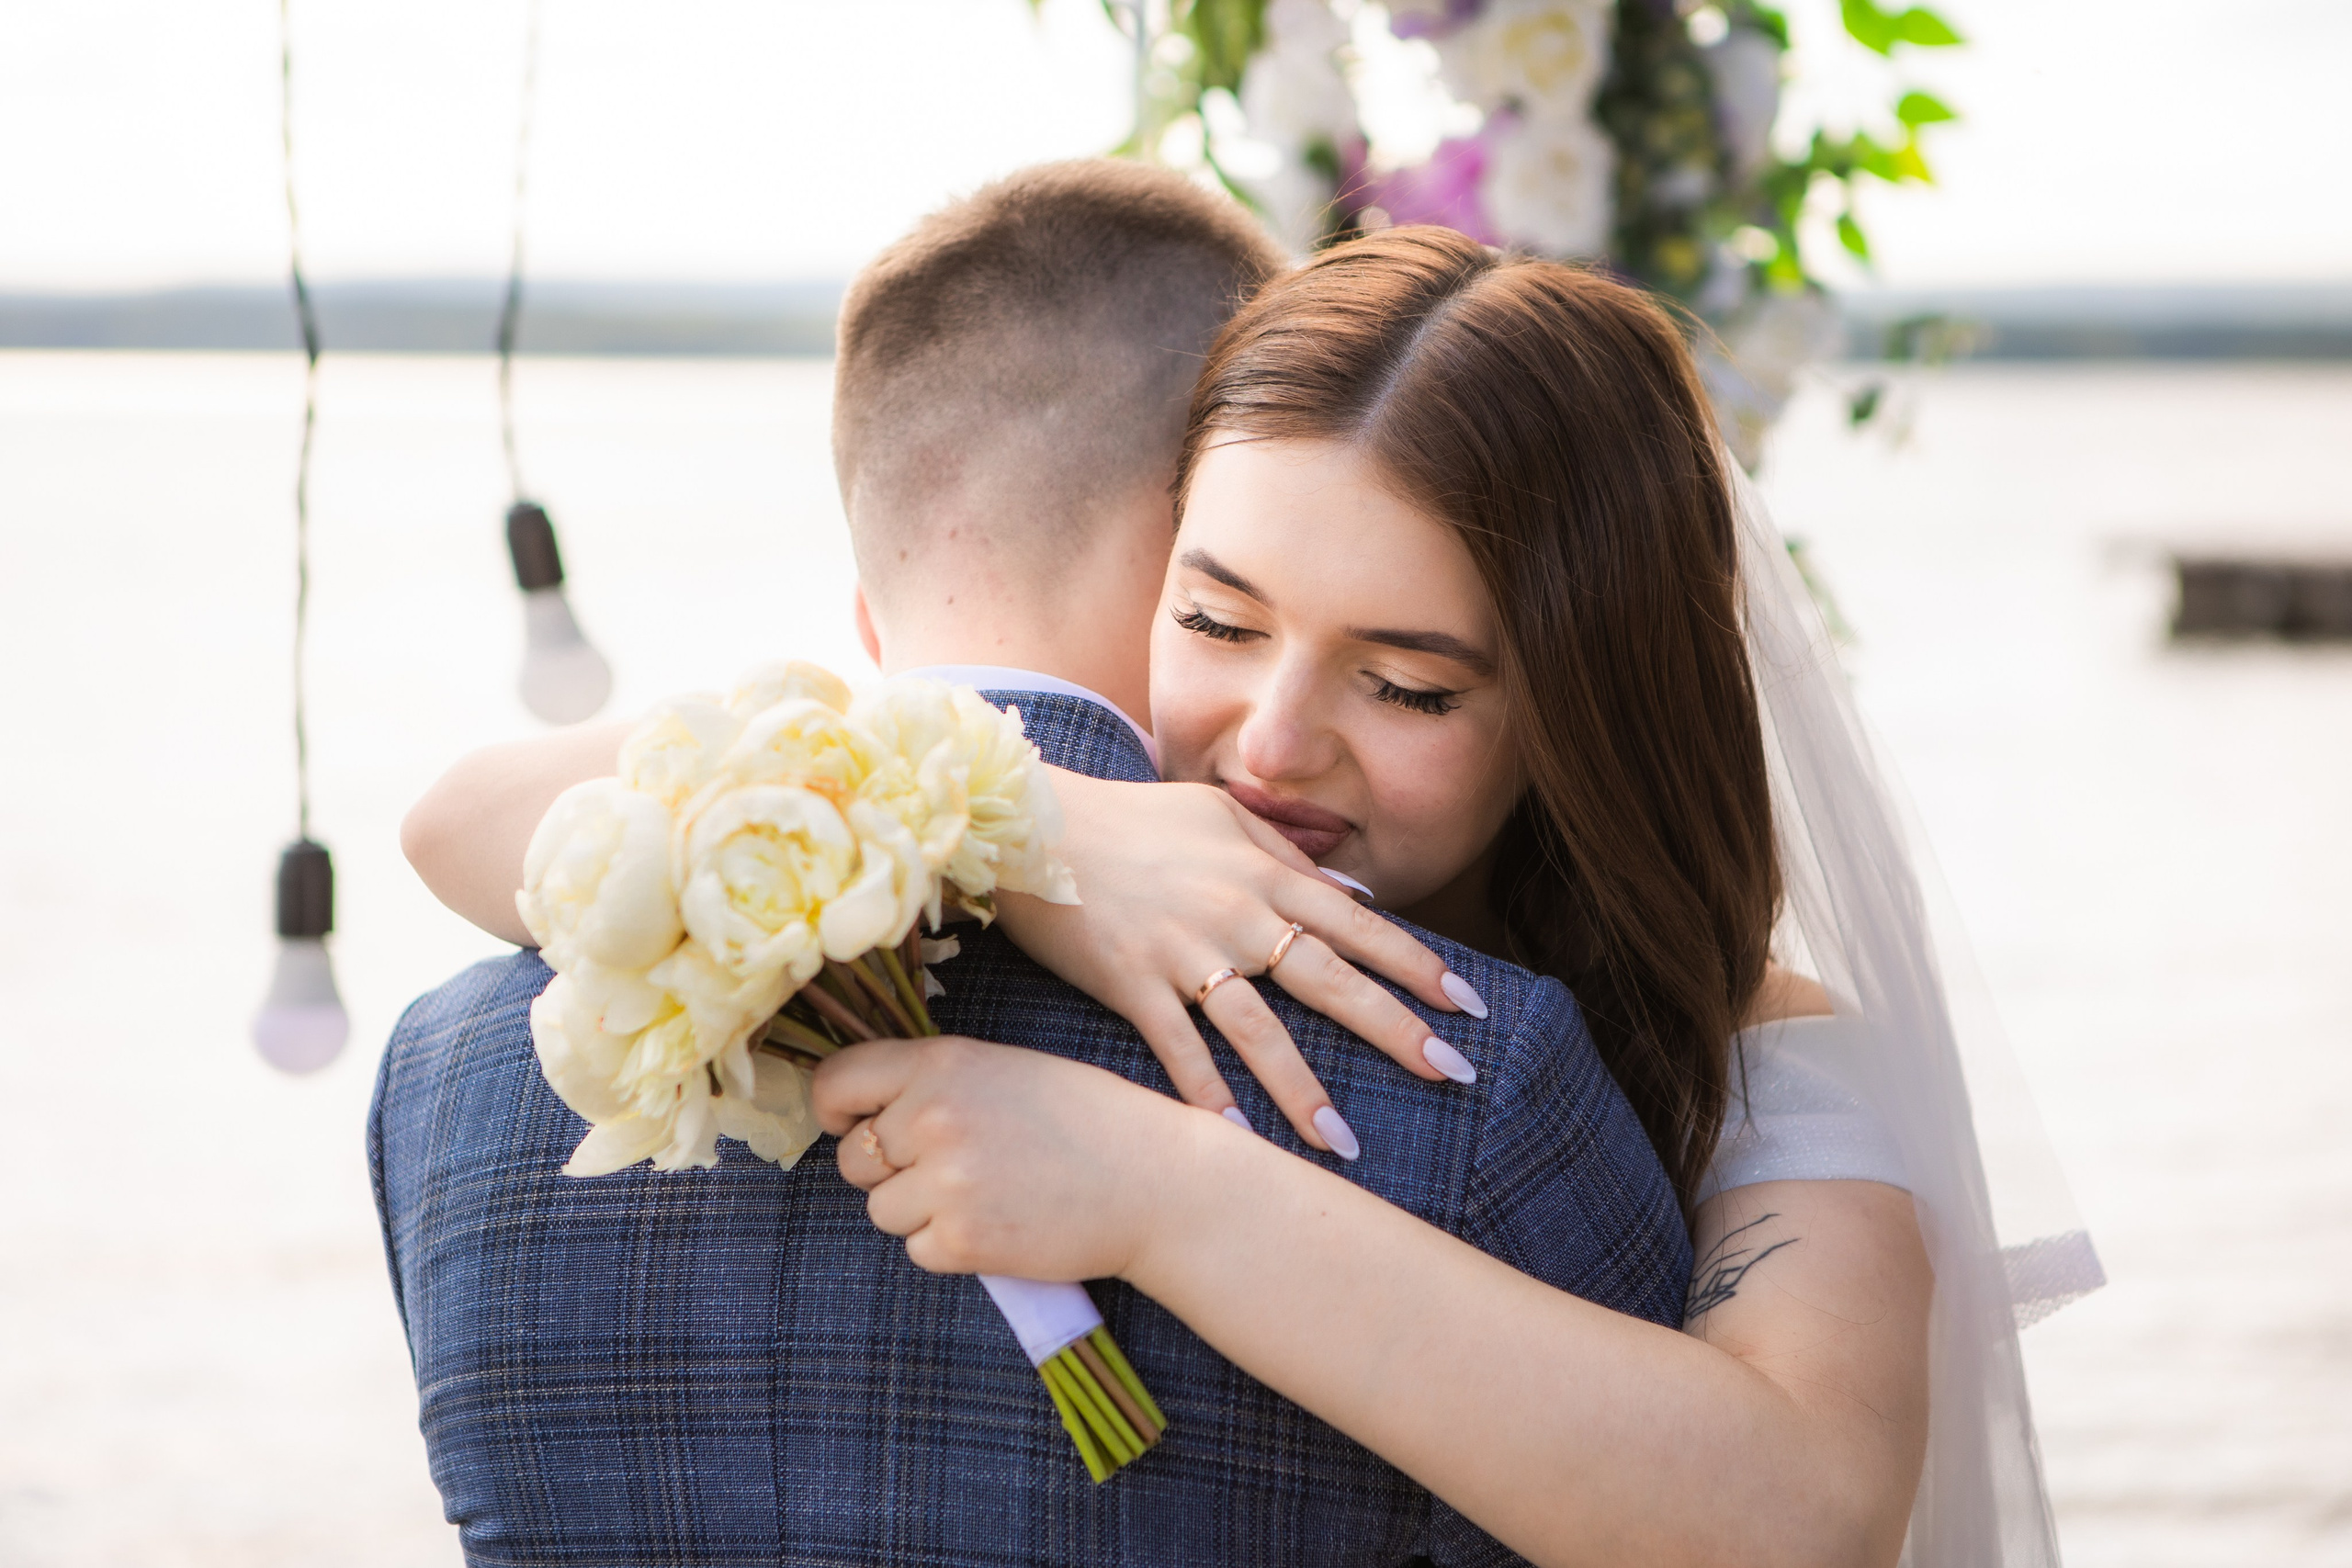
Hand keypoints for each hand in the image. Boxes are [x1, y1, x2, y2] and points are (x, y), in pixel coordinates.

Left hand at [813, 1035, 1228, 1281]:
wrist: (1156, 1181)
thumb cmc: (1087, 1120)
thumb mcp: (1007, 1069)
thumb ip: (935, 1082)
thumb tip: (864, 1111)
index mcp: (942, 1062)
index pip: (837, 1082)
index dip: (835, 1109)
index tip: (849, 1123)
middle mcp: (933, 1117)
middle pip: (853, 1158)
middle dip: (888, 1169)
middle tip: (952, 1167)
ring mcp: (945, 1181)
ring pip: (882, 1210)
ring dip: (921, 1211)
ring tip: (988, 1194)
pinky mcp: (962, 1240)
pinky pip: (918, 1249)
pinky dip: (950, 1246)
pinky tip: (1002, 1223)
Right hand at [995, 772, 1486, 1153]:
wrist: (1036, 821)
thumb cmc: (1131, 818)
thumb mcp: (1219, 815)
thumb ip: (1286, 852)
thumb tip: (1355, 895)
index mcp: (1263, 873)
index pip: (1358, 925)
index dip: (1418, 965)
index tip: (1468, 1006)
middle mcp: (1235, 914)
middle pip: (1330, 980)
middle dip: (1397, 1029)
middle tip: (1452, 1074)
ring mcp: (1184, 952)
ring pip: (1259, 1030)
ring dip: (1305, 1091)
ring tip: (1347, 1144)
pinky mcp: (1131, 982)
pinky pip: (1177, 1050)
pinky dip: (1205, 1096)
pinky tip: (1235, 1141)